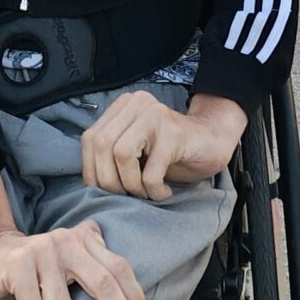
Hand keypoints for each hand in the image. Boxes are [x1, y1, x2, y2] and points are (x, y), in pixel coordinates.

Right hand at [0, 221, 144, 299]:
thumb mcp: (66, 259)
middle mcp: (66, 241)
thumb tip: (135, 295)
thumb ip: (95, 262)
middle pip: (103, 283)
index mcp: (82, 239)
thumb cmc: (32, 268)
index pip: (119, 267)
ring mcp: (42, 250)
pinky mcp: (17, 263)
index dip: (133, 297)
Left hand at [81, 89, 244, 203]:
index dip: (91, 171)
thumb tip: (89, 184)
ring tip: (145, 194)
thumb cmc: (169, 153)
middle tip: (126, 196)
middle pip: (102, 145)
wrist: (211, 142)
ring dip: (131, 185)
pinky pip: (150, 171)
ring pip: (121, 154)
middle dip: (109, 181)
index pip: (89, 139)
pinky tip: (164, 192)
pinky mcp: (173, 132)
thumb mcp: (135, 151)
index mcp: (122, 106)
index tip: (104, 192)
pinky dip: (154, 190)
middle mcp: (136, 103)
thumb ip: (112, 155)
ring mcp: (155, 114)